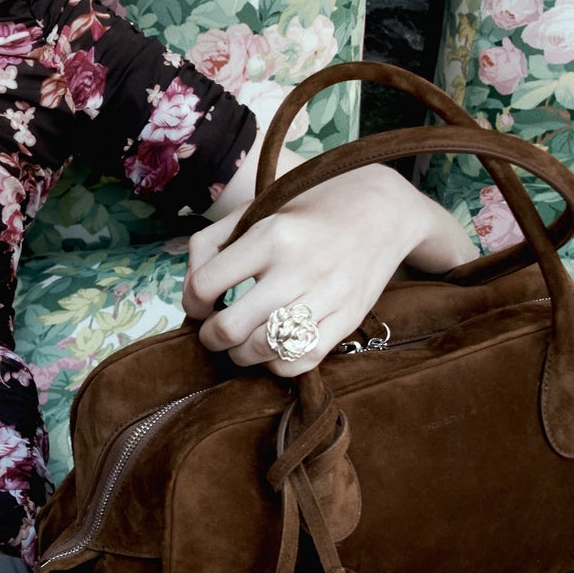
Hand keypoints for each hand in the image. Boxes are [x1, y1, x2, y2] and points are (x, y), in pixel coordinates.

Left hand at [181, 161, 479, 375]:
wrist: (381, 210)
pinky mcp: (348, 320)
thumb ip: (211, 243)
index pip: (206, 285)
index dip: (192, 303)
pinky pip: (300, 361)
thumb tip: (191, 292)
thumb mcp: (256, 209)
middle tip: (216, 331)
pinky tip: (273, 347)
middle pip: (230, 328)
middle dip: (212, 338)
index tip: (200, 304)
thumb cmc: (308, 209)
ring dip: (240, 355)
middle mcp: (298, 268)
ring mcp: (327, 297)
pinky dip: (276, 364)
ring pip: (262, 350)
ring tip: (242, 341)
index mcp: (271, 235)